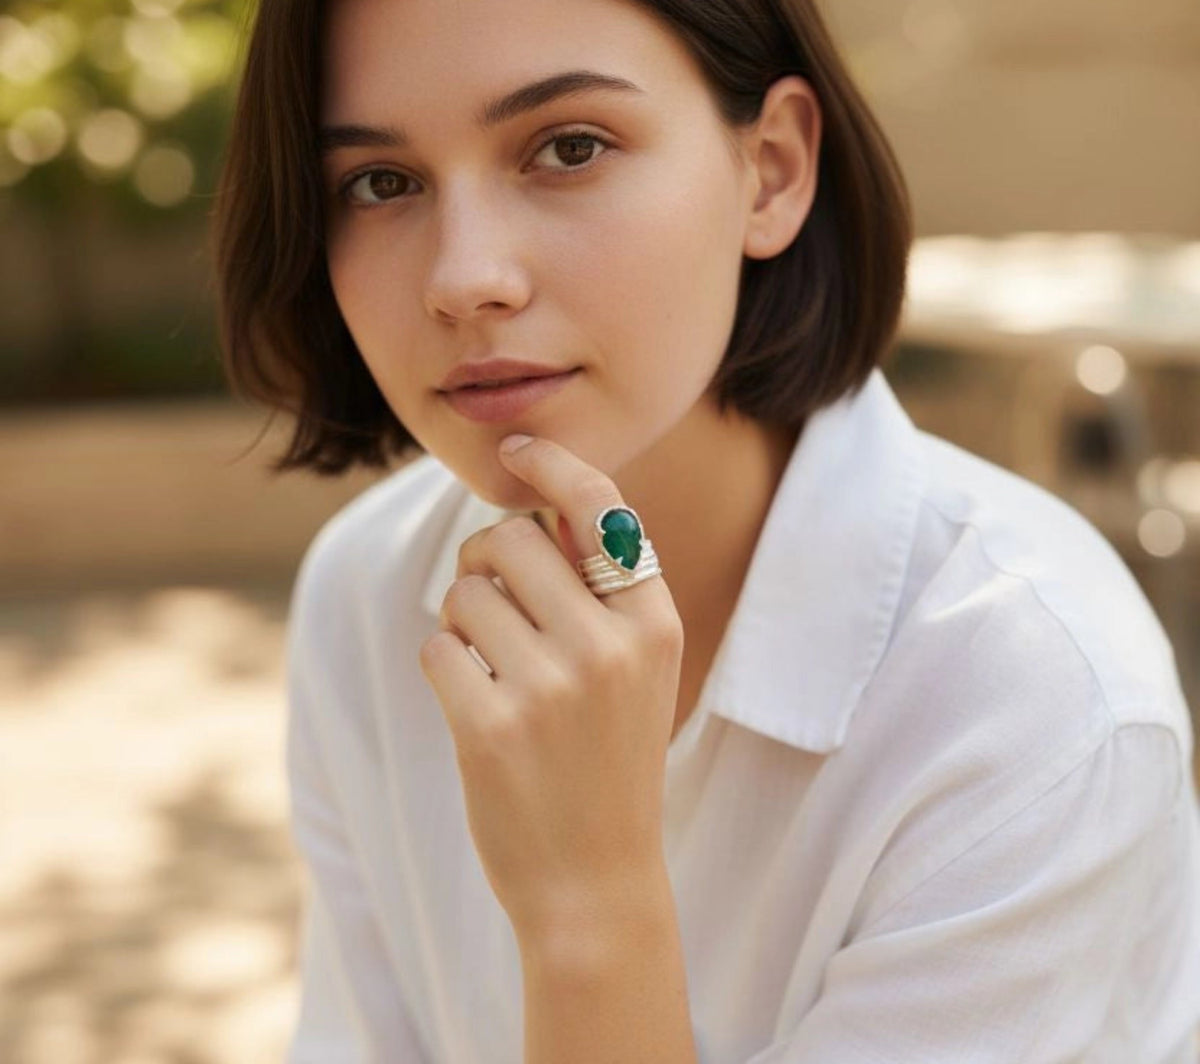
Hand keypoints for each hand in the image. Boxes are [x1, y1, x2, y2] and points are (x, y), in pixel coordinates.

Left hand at [418, 434, 683, 944]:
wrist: (595, 882)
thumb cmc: (610, 761)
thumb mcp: (640, 671)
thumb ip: (603, 592)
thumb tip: (535, 510)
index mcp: (654, 623)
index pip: (601, 505)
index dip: (553, 463)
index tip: (517, 448)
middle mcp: (610, 645)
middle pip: (511, 539)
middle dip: (485, 557)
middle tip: (489, 595)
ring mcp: (550, 687)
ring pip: (465, 591)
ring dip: (462, 619)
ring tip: (490, 665)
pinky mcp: (489, 728)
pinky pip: (437, 646)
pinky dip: (444, 665)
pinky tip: (474, 706)